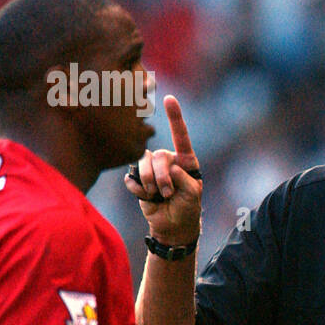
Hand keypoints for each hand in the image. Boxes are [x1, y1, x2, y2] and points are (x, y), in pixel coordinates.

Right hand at [124, 95, 202, 246]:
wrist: (173, 226)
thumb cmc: (187, 208)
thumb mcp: (192, 193)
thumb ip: (182, 178)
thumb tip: (167, 167)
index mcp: (184, 159)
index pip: (180, 136)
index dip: (175, 117)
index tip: (169, 99)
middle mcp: (167, 160)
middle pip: (159, 157)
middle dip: (163, 178)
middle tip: (168, 194)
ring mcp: (150, 169)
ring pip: (143, 165)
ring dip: (150, 183)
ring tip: (158, 196)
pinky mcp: (137, 179)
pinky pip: (131, 178)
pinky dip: (139, 191)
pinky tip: (147, 198)